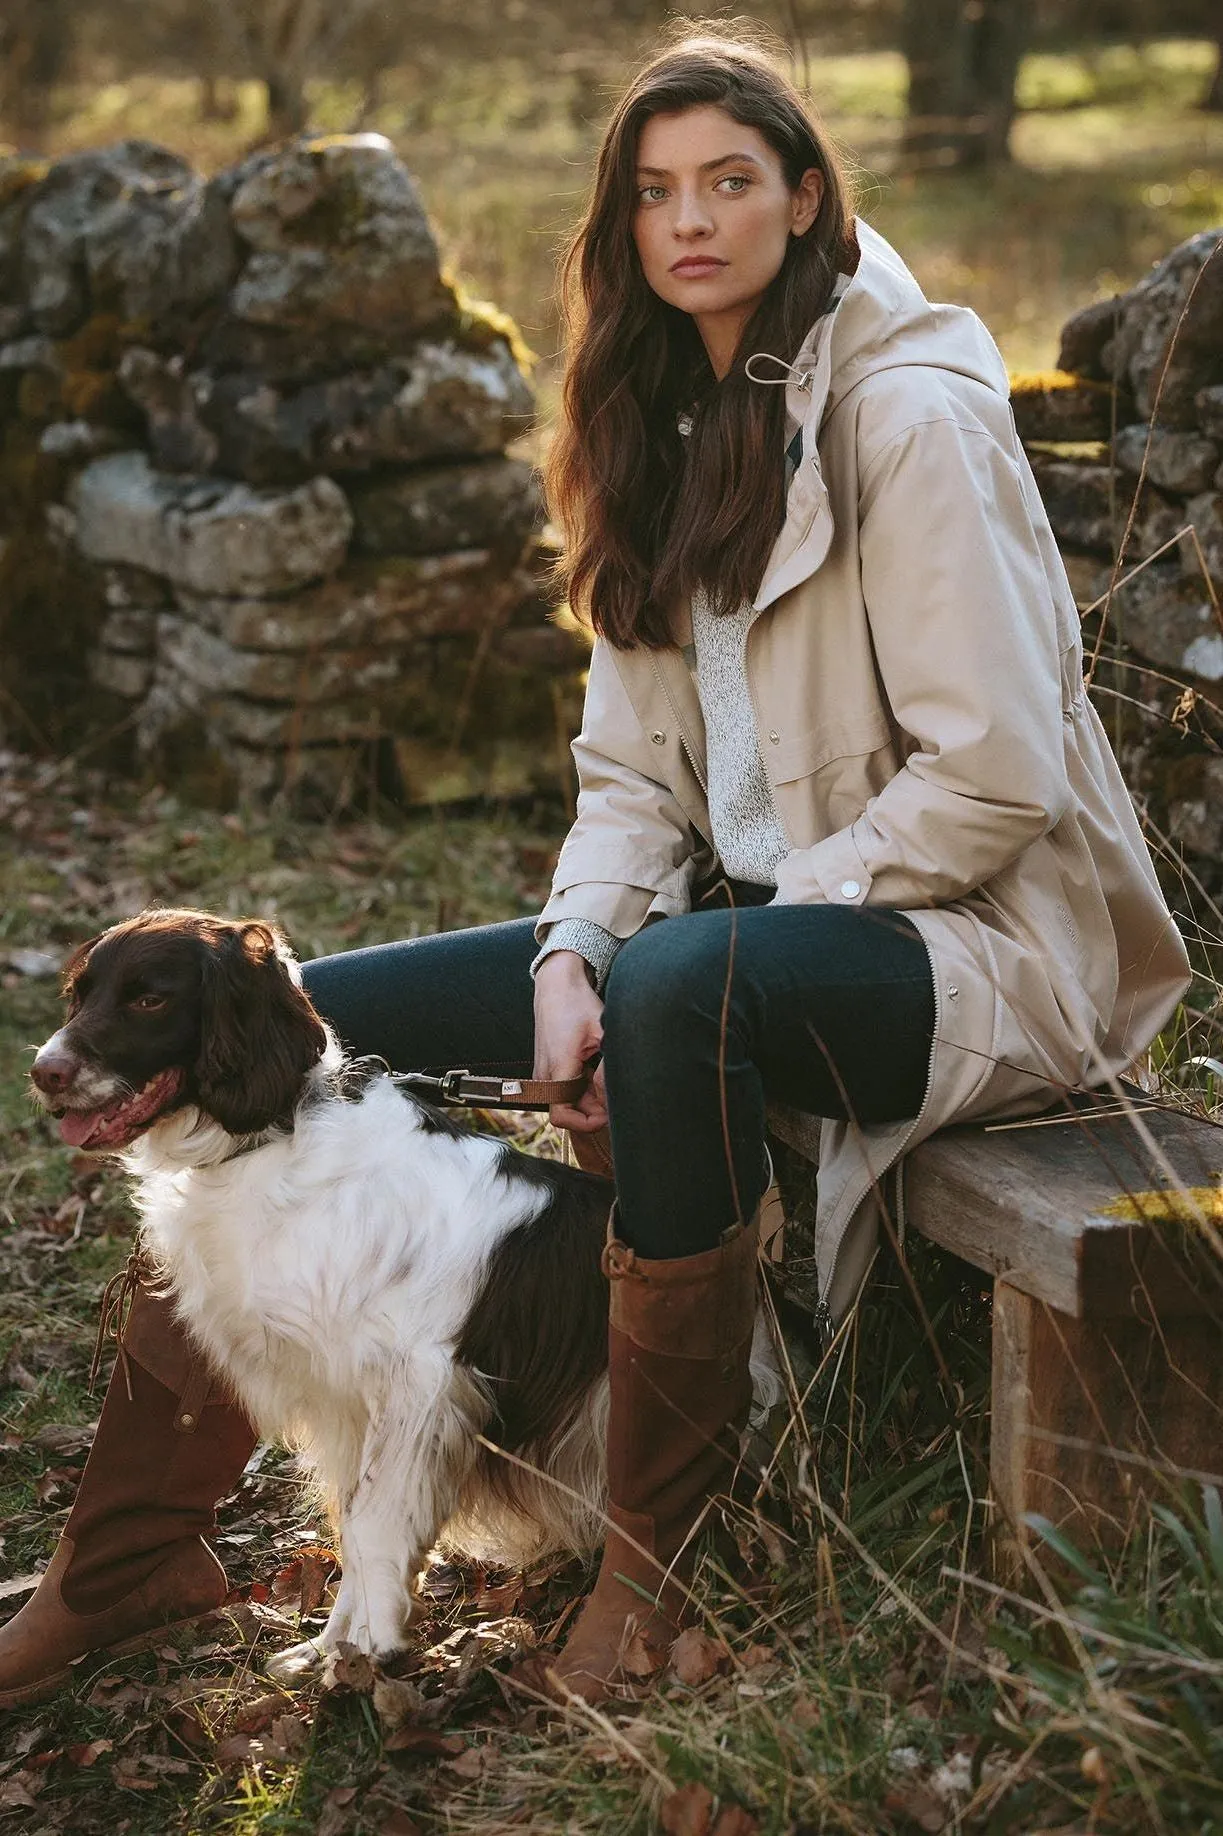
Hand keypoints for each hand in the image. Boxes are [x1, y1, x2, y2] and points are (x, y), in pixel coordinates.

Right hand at [533, 952, 608, 1133]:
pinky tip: (595, 1071)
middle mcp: (544, 1074)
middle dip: (592, 1111)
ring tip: (605, 1077)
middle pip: (568, 1112)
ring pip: (566, 1102)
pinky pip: (563, 1090)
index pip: (562, 1117)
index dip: (586, 1123)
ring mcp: (543, 1071)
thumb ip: (607, 1068)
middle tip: (615, 1093)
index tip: (608, 1113)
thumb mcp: (602, 1033)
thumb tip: (612, 1096)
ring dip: (588, 1098)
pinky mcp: (546, 1068)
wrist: (556, 985)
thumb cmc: (578, 1004)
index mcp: (558, 1066)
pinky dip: (581, 1088)